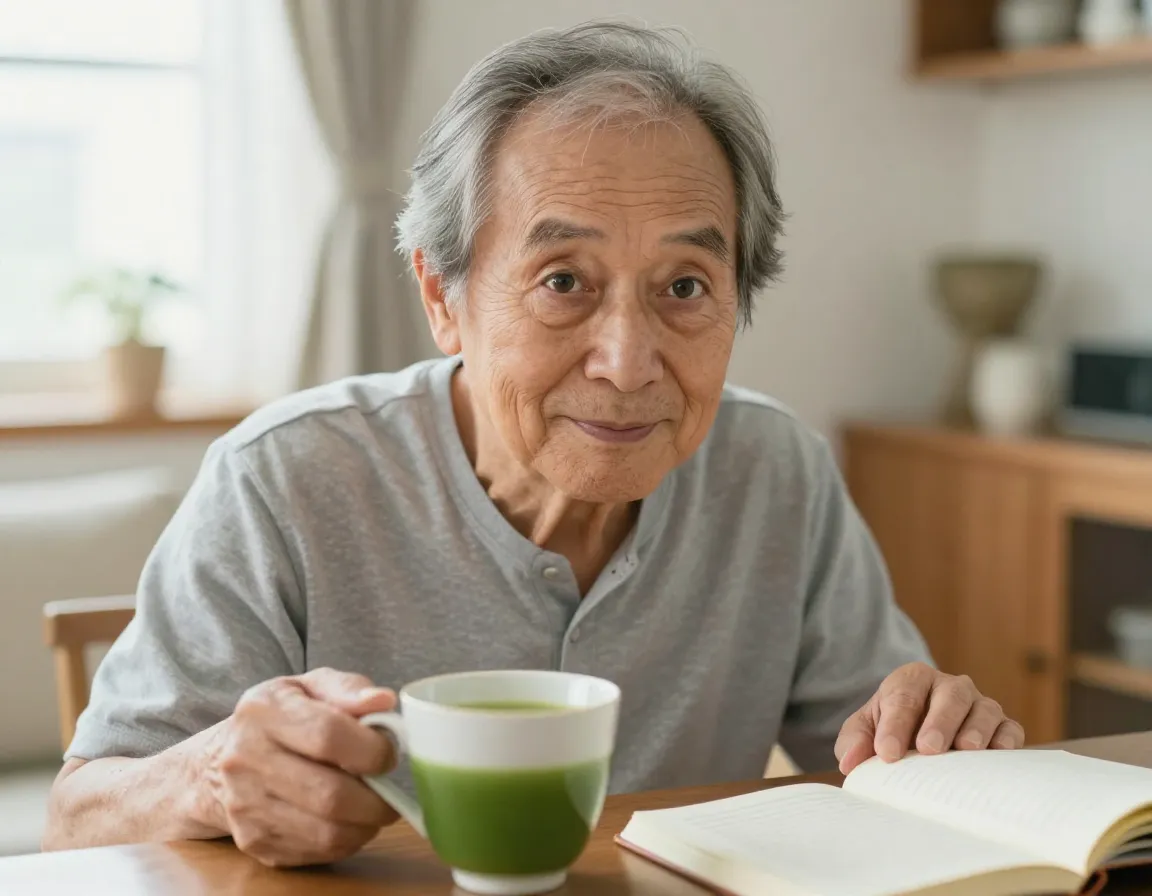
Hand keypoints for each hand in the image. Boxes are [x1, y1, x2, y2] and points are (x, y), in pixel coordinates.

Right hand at [200, 667, 398, 866]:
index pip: (328, 735)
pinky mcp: (254, 841)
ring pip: (326, 832)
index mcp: (263, 711)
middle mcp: (246, 759)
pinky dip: (346, 841)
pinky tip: (350, 821)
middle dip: (375, 799)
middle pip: (329, 794)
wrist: (220, 762)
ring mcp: (245, 805)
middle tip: (390, 792)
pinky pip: (316, 852)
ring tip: (374, 807)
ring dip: (365, 824)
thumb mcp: (310, 686)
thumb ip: (349, 689)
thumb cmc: (280, 717)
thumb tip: (384, 701)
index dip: (372, 750)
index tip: (388, 754)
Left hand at [833, 662, 1024, 775]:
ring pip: (984, 709)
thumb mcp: (863, 733)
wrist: (918, 739)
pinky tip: (998, 753)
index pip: (903, 697)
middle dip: (939, 722)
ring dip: (976, 729)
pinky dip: (1007, 740)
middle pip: (949, 696)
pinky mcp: (1002, 726)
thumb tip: (851, 762)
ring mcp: (978, 706)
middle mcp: (949, 687)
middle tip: (928, 748)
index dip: (894, 725)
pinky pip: (1010, 729)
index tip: (886, 753)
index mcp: (911, 680)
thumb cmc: (889, 733)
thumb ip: (853, 743)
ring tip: (966, 749)